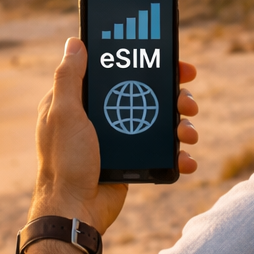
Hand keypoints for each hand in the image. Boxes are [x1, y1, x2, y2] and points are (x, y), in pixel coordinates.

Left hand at [31, 38, 199, 231]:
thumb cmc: (64, 161)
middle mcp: (101, 115)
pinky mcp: (132, 160)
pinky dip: (178, 155)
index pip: (118, 70)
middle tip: (189, 102)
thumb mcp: (64, 113)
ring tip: (189, 134)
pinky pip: (161, 151)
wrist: (75, 210)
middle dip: (174, 96)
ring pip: (158, 122)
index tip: (173, 62)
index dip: (146, 63)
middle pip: (146, 94)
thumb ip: (69, 77)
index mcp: (82, 100)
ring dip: (181, 125)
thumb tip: (76, 42)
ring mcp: (119, 138)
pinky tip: (186, 159)